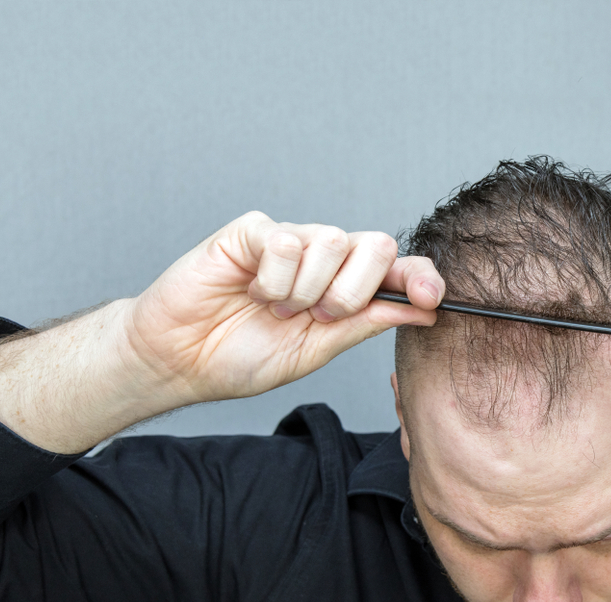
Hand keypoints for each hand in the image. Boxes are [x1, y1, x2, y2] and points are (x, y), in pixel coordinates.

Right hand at [125, 212, 443, 404]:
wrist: (181, 361)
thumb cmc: (241, 356)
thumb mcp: (316, 350)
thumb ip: (366, 323)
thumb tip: (423, 310)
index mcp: (345, 289)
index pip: (397, 269)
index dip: (420, 278)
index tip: (429, 299)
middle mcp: (323, 260)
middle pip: (377, 243)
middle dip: (356, 289)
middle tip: (321, 316)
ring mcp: (290, 241)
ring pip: (334, 240)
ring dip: (310, 289)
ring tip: (278, 309)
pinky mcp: (254, 231)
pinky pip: (288, 240)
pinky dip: (276, 277)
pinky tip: (252, 290)